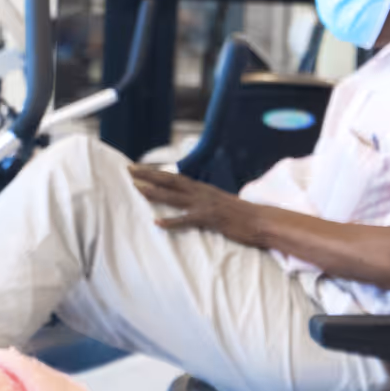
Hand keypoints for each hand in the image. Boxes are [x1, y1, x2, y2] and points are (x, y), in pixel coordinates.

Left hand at [127, 166, 259, 242]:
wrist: (262, 221)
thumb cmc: (241, 216)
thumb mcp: (219, 204)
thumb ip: (204, 201)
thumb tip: (191, 202)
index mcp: (202, 189)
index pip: (173, 177)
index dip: (154, 172)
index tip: (136, 168)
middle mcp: (201, 193)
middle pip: (169, 181)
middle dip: (148, 175)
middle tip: (127, 170)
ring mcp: (205, 205)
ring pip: (175, 196)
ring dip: (155, 193)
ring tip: (136, 189)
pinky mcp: (210, 219)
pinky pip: (187, 220)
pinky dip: (172, 221)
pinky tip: (157, 223)